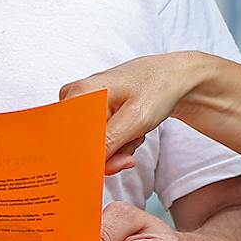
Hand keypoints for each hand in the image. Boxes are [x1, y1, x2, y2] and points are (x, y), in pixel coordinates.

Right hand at [61, 55, 191, 175]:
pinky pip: (101, 137)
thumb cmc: (157, 88)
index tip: (113, 161)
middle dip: (110, 151)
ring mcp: (85, 103)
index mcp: (80, 94)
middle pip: (80, 142)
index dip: (88, 156)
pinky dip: (120, 141)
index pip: (67, 138)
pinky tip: (133, 130)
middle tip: (133, 140)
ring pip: (94, 143)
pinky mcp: (94, 110)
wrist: (173, 76)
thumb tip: (88, 164)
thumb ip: (109, 142)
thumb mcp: (136, 119)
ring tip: (137, 131)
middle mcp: (76, 97)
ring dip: (119, 146)